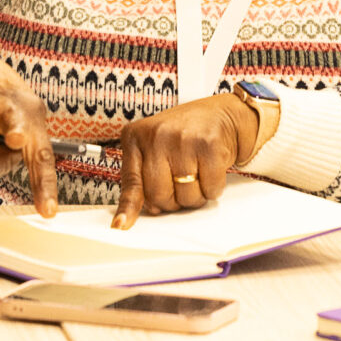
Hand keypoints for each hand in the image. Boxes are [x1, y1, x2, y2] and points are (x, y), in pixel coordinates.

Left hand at [113, 95, 258, 228]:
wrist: (220, 115)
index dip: (129, 208)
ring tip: (196, 171)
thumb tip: (137, 214)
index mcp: (135, 137)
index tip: (121, 225)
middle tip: (180, 181)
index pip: (131, 182)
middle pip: (159, 196)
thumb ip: (142, 177)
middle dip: (173, 199)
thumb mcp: (153, 148)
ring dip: (195, 195)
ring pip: (186, 198)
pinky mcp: (208, 145)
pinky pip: (210, 190)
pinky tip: (210, 168)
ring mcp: (182, 139)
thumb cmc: (184, 134)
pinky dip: (213, 187)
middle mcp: (156, 135)